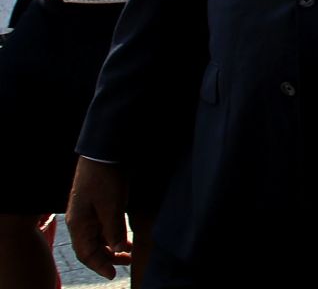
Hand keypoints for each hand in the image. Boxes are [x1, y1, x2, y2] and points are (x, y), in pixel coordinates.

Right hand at [66, 158, 131, 278]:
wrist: (103, 152)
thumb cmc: (105, 178)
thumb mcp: (112, 205)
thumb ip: (114, 229)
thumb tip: (117, 249)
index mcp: (79, 224)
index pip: (86, 253)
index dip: (99, 265)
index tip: (112, 274)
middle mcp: (80, 221)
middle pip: (91, 247)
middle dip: (107, 258)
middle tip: (126, 263)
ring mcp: (87, 212)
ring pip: (97, 237)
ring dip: (111, 247)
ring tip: (129, 252)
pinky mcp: (96, 204)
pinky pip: (102, 226)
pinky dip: (112, 235)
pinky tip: (125, 237)